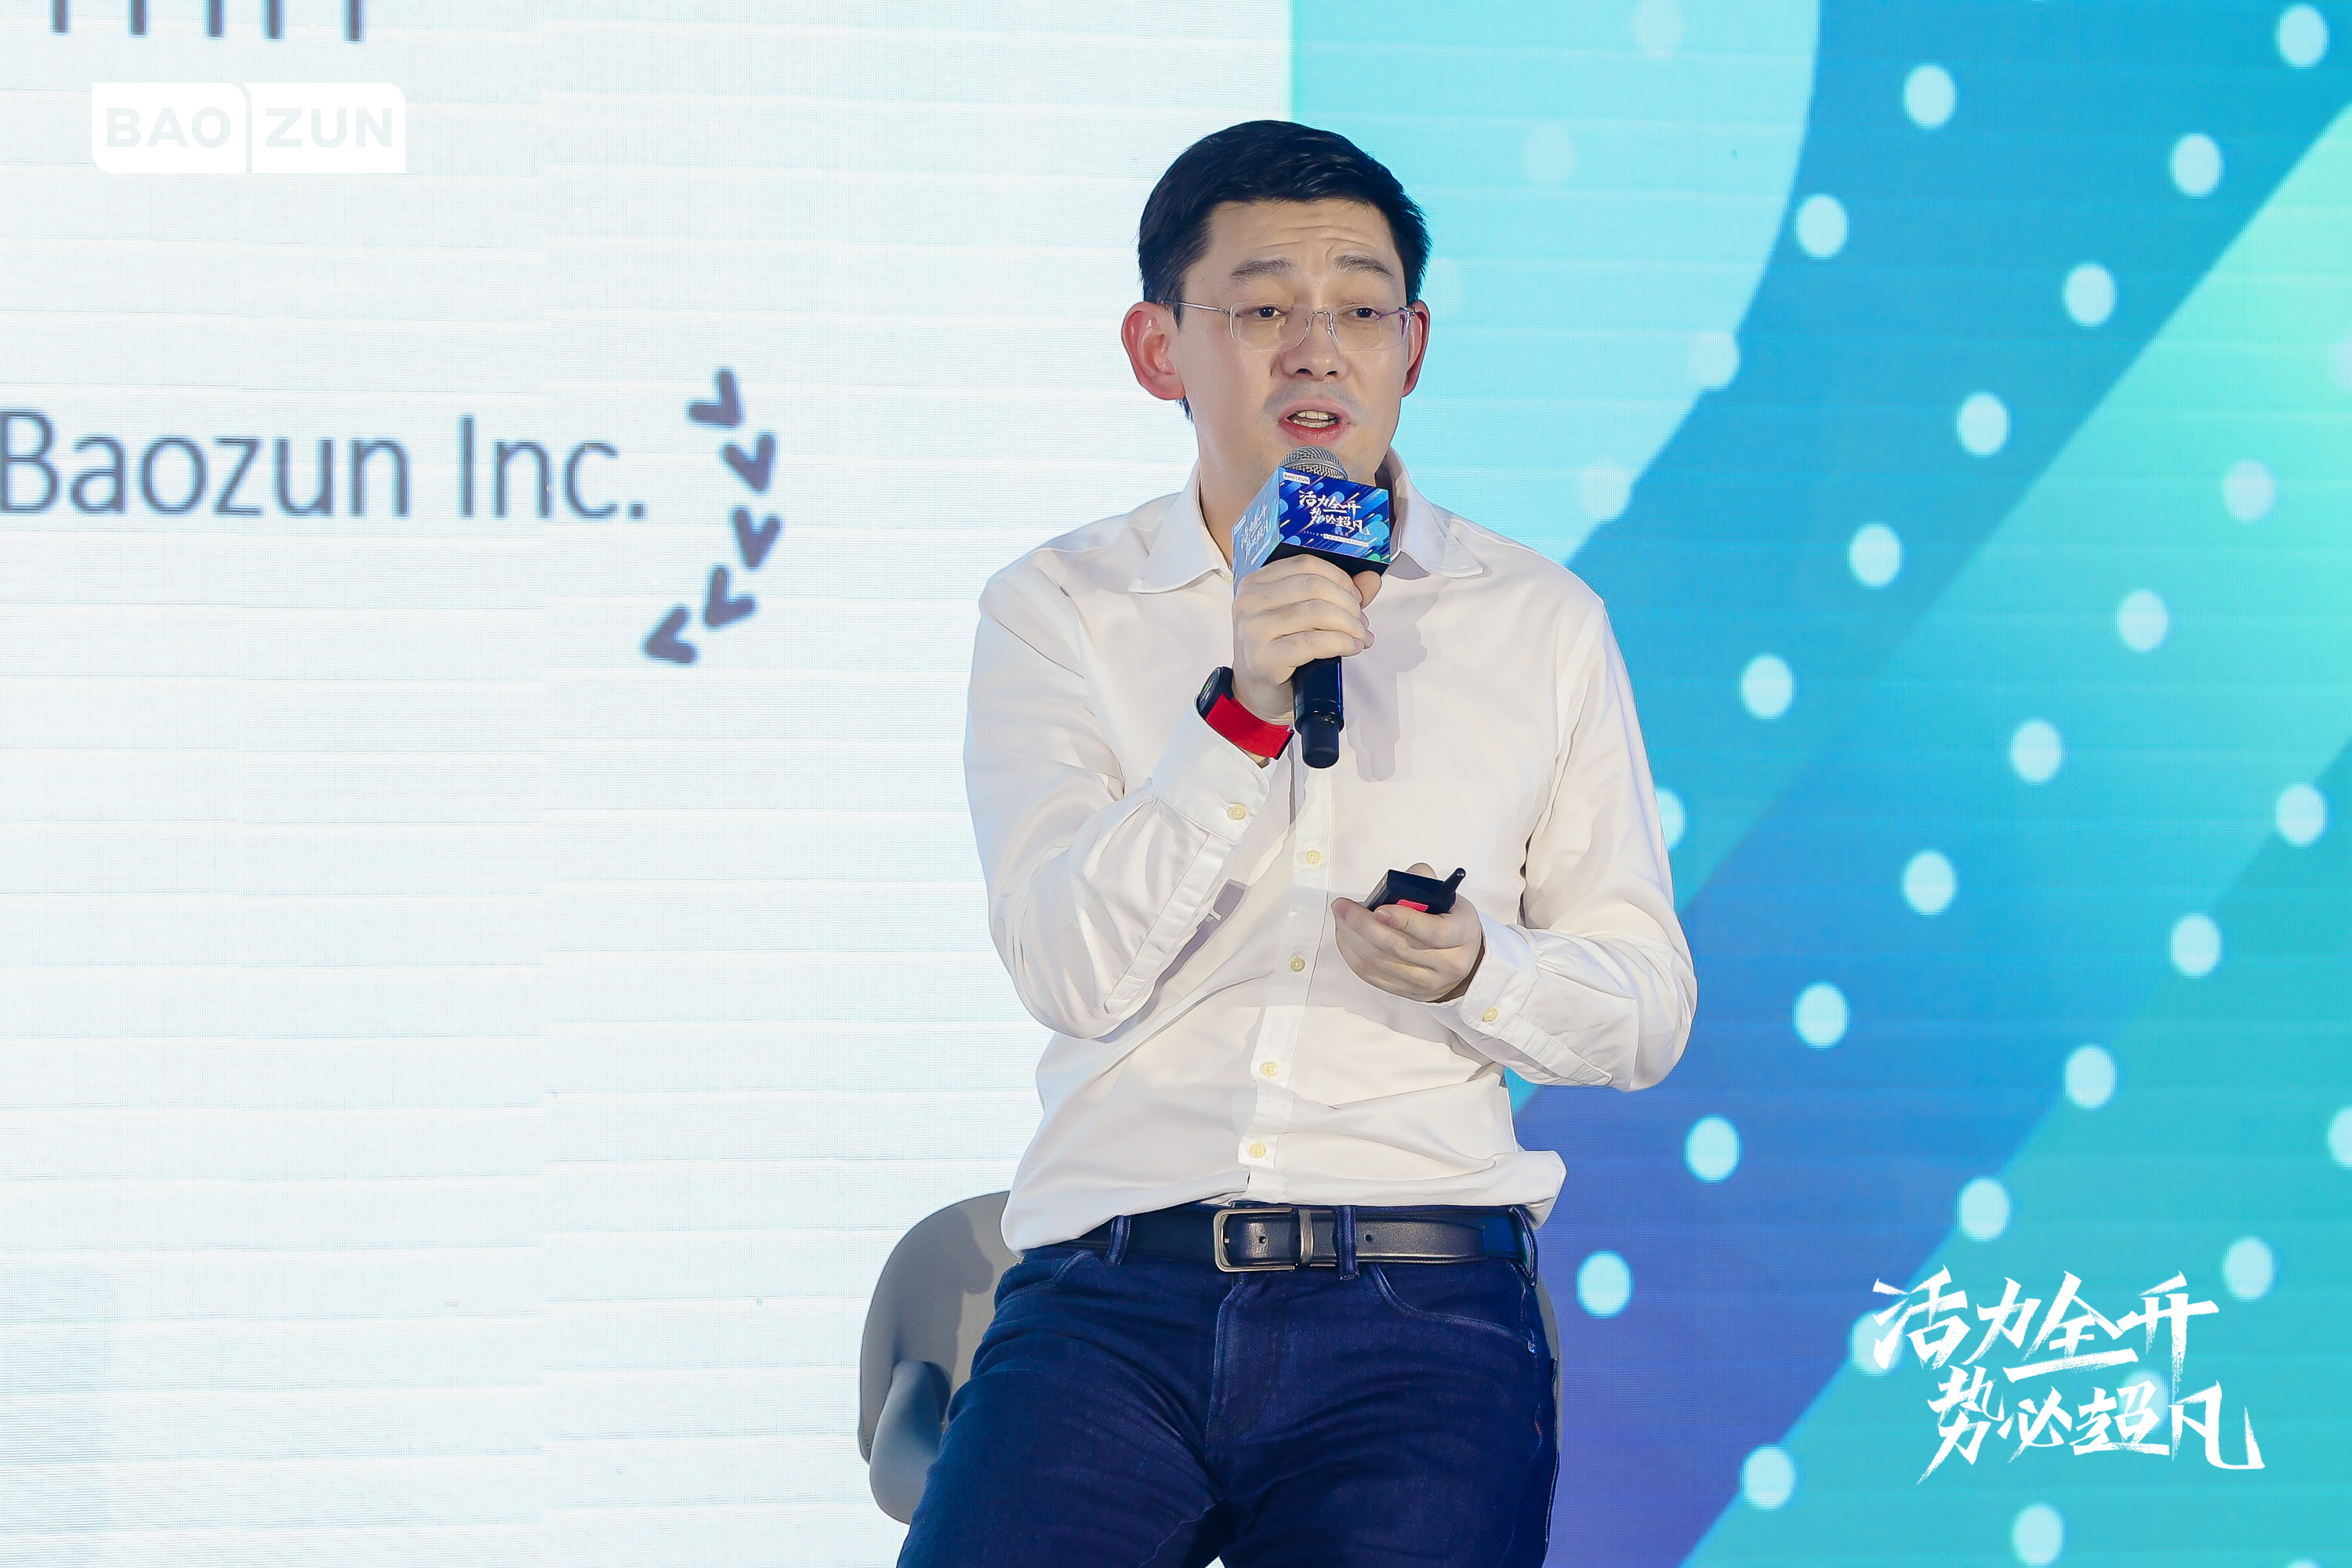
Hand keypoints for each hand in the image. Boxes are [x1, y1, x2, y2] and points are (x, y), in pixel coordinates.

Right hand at [1231, 556, 1382, 725]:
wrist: (1256, 693)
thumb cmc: (1279, 651)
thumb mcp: (1302, 616)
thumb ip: (1337, 593)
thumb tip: (1371, 578)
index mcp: (1256, 582)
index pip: (1305, 564)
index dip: (1339, 578)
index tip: (1356, 596)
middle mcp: (1249, 601)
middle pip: (1314, 586)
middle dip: (1348, 604)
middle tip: (1361, 622)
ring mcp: (1253, 629)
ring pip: (1316, 612)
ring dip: (1349, 624)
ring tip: (1360, 636)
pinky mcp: (1264, 657)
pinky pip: (1314, 642)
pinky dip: (1341, 643)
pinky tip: (1351, 648)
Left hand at [1330, 862, 1484, 1003]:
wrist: (1462, 961)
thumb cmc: (1450, 922)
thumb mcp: (1448, 899)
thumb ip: (1424, 883)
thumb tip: (1396, 881)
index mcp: (1462, 935)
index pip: (1435, 932)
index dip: (1405, 920)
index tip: (1378, 908)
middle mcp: (1447, 964)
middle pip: (1400, 948)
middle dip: (1364, 926)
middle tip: (1343, 907)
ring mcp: (1426, 982)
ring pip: (1382, 963)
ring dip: (1354, 939)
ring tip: (1340, 918)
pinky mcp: (1406, 991)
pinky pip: (1373, 976)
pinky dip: (1353, 956)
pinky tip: (1345, 938)